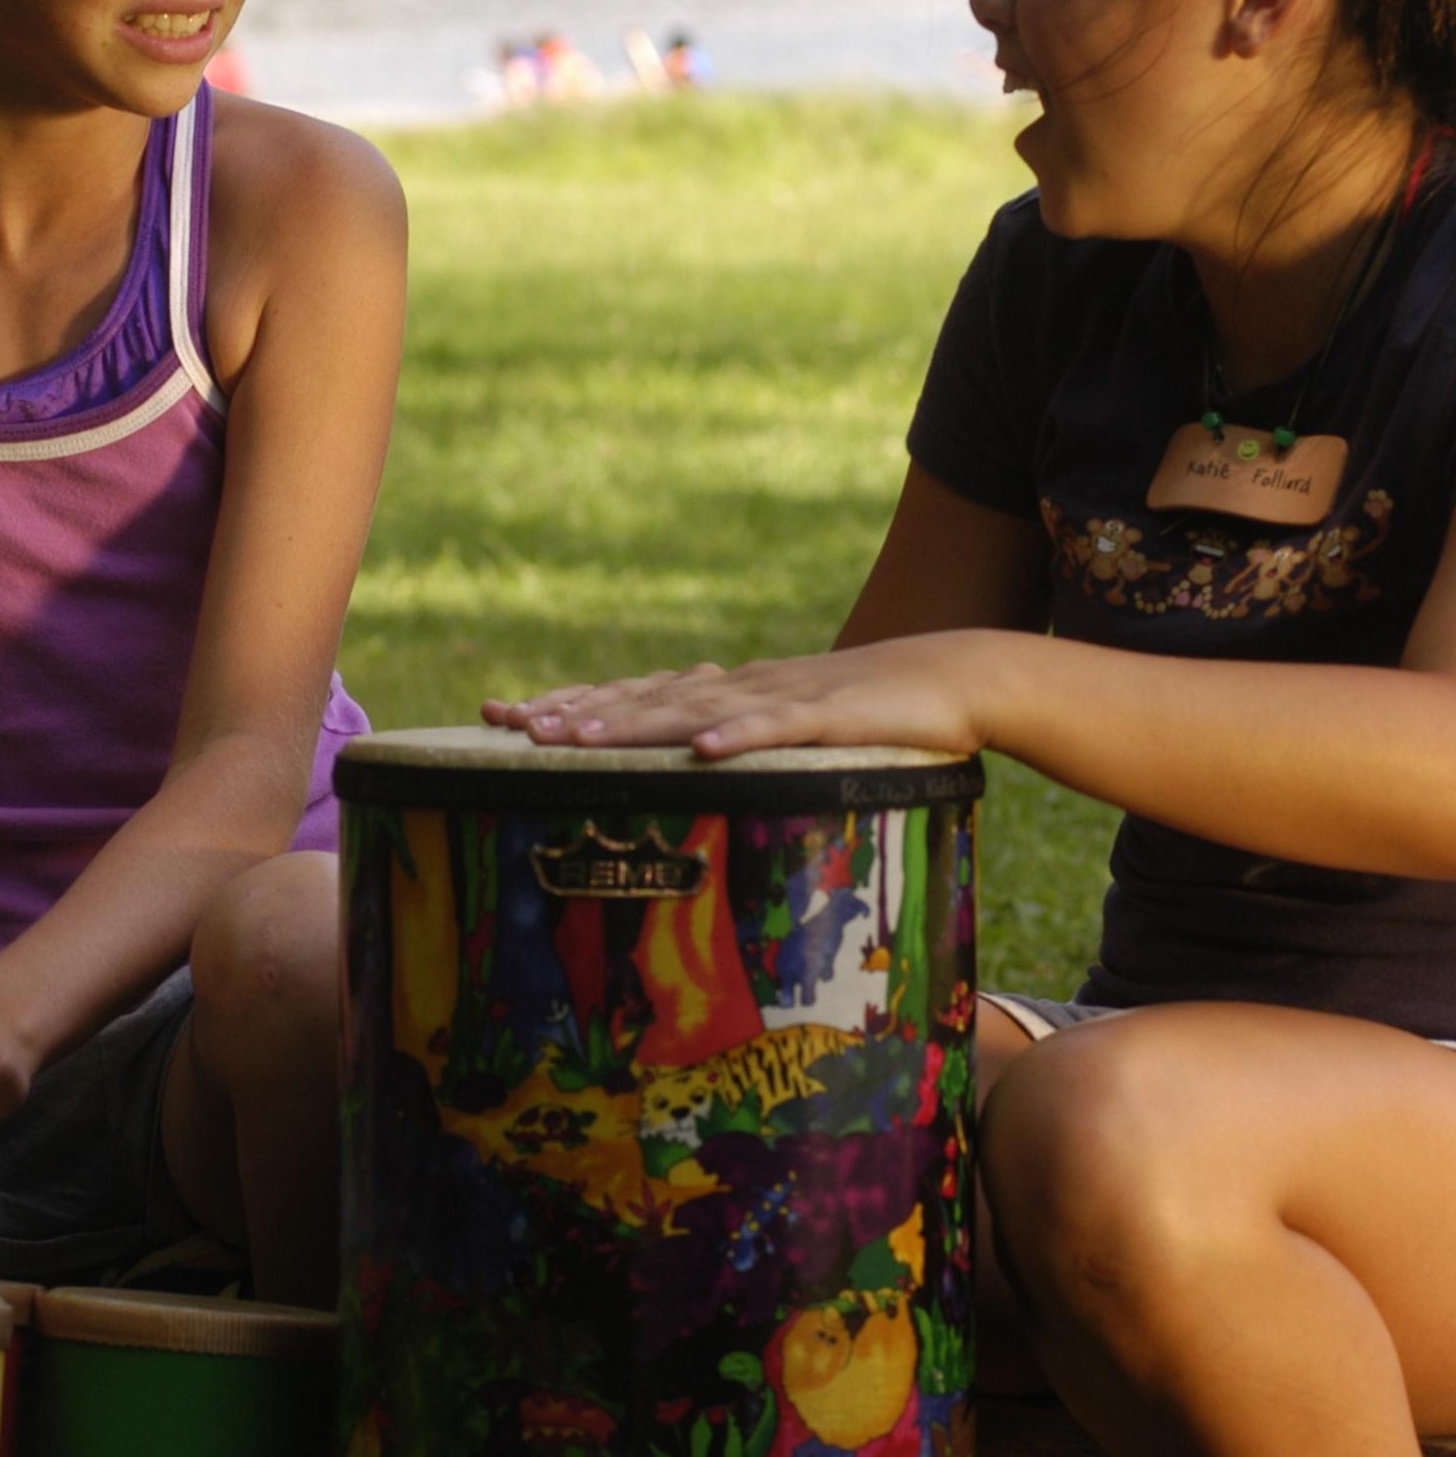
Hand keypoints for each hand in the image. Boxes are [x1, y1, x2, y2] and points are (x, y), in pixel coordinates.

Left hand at [480, 634, 990, 758]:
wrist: (949, 680)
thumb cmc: (866, 718)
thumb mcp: (787, 736)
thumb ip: (736, 750)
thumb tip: (681, 776)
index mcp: (727, 694)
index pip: (634, 695)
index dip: (570, 704)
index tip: (506, 718)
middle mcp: (740, 688)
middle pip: (645, 699)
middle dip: (577, 714)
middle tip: (514, 729)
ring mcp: (782, 698)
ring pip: (694, 711)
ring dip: (632, 723)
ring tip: (574, 738)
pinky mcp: (830, 717)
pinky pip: (778, 729)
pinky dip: (739, 737)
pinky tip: (702, 751)